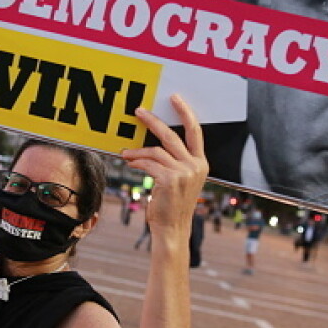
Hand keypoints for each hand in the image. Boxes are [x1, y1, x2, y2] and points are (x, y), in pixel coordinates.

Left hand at [120, 95, 208, 236]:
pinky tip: (129, 163)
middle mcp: (195, 166)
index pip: (195, 132)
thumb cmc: (172, 205)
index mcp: (201, 164)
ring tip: (126, 153)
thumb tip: (152, 146)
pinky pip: (148, 163)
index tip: (175, 99)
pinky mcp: (169, 179)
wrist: (172, 229)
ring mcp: (183, 172)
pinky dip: (136, 161)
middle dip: (153, 121)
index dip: (185, 113)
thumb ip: (174, 162)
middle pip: (171, 135)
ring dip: (137, 151)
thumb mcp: (180, 181)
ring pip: (155, 151)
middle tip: (138, 111)